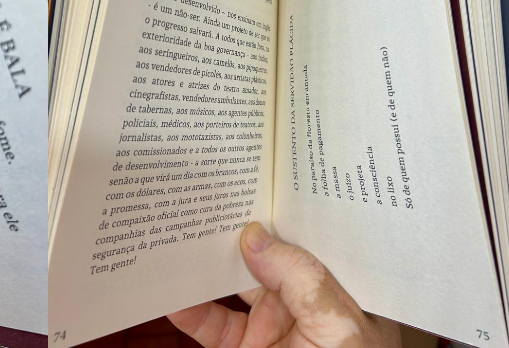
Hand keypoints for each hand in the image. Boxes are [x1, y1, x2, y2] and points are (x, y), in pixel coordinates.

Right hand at [168, 222, 400, 347]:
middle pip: (258, 256)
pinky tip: (169, 292)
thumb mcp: (339, 325)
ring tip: (171, 238)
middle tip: (195, 202)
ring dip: (199, 267)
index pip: (303, 238)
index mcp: (335, 287)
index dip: (275, 210)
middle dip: (226, 232)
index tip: (243, 183)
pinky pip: (209, 323)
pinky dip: (186, 307)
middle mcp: (301, 301)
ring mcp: (269, 325)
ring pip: (227, 285)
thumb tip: (254, 234)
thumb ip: (301, 277)